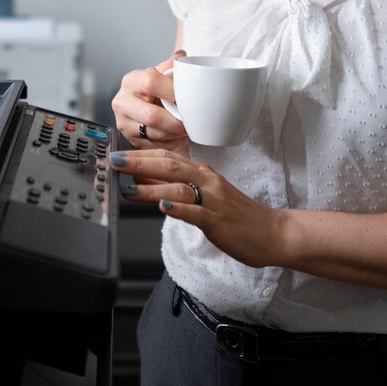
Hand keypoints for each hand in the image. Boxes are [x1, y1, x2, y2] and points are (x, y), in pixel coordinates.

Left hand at [109, 148, 282, 269]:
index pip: (167, 157)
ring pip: (179, 187)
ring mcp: (213, 201)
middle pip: (169, 166)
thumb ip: (177, 187)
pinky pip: (197, 213)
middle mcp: (207, 182)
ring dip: (150, 187)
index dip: (140, 154)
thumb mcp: (205, 196)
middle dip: (138, 163)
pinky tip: (163, 207)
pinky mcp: (219, 221)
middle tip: (114, 161)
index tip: (116, 153)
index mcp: (202, 173)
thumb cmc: (237, 216)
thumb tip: (143, 180)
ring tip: (128, 188)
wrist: (273, 232)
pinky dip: (179, 209)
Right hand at [111, 50, 190, 157]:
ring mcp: (124, 124)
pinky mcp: (130, 142)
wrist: (144, 114)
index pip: (151, 82)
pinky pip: (156, 147)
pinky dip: (171, 144)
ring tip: (186, 128)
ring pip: (156, 134)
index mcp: (131, 81)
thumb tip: (182, 56)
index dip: (173, 90)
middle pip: (152, 115)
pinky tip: (176, 137)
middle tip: (191, 120)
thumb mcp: (161, 77)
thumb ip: (171, 67)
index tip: (188, 96)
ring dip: (176, 134)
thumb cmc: (155, 93)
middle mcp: (122, 102)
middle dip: (177, 121)